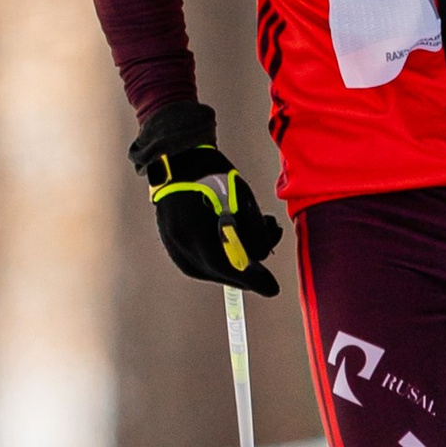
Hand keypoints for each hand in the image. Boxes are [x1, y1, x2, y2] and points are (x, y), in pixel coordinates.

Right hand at [131, 100, 283, 294]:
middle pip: (219, 272)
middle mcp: (179, 244)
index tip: (273, 288)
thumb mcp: (240, 196)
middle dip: (246, 268)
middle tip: (267, 255)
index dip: (252, 279)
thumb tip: (263, 256)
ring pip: (210, 269)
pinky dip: (219, 257)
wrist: (177, 158)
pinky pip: (199, 262)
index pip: (227, 266)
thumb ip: (252, 228)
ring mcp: (172, 246)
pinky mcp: (172, 243)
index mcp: (195, 231)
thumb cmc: (212, 172)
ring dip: (234, 260)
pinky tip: (232, 240)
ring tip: (253, 233)